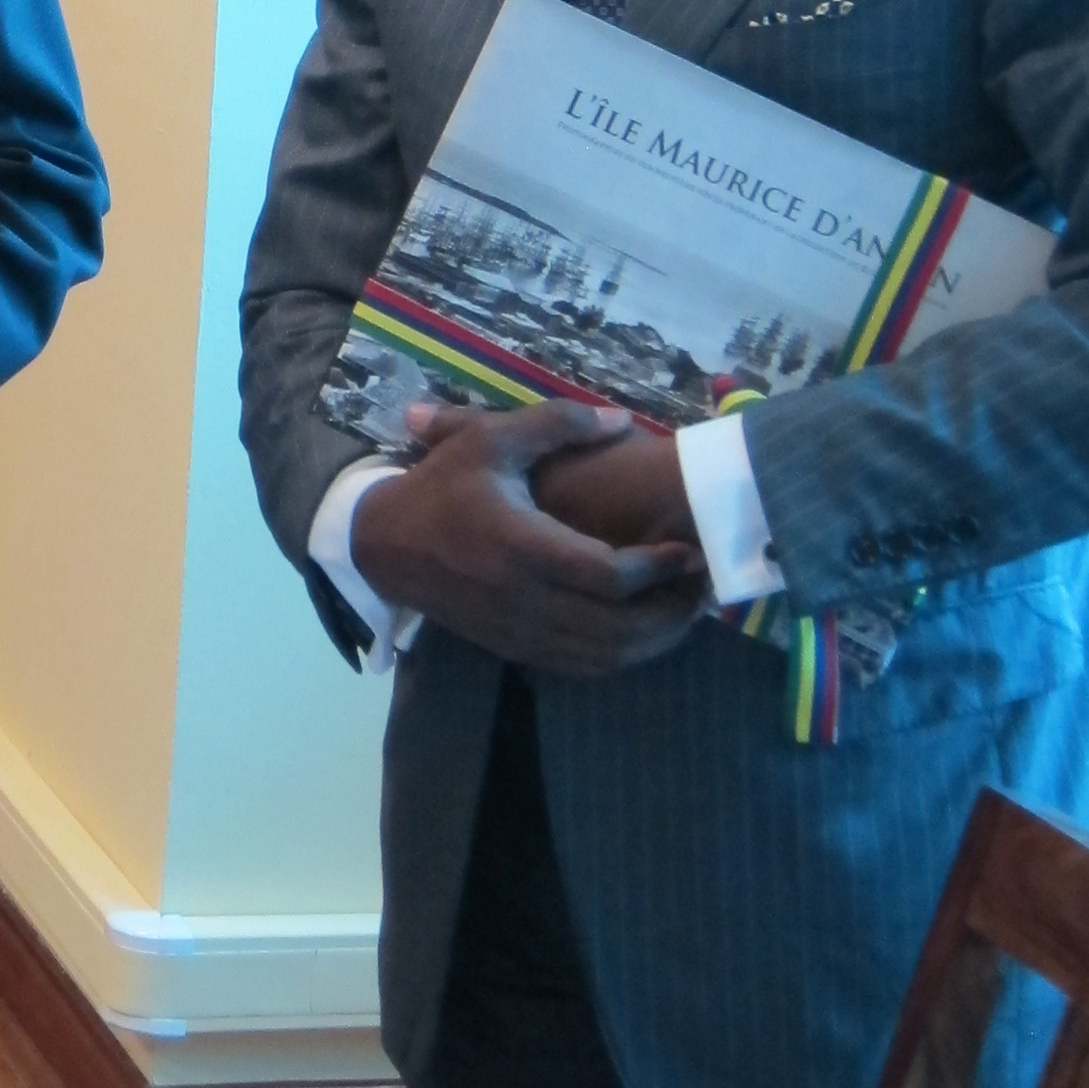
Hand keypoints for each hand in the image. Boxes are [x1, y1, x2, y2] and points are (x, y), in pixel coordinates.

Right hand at [349, 400, 709, 677]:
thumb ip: (557, 424)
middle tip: (704, 585)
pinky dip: (622, 655)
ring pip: (605, 656)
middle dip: (672, 611)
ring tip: (685, 609)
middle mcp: (526, 599)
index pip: (609, 575)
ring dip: (654, 640)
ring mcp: (521, 632)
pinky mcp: (516, 648)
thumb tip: (621, 420)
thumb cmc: (441, 486)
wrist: (384, 544)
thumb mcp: (490, 439)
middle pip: (620, 628)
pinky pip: (582, 666)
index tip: (689, 549)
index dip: (659, 569)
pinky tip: (642, 630)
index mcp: (523, 547)